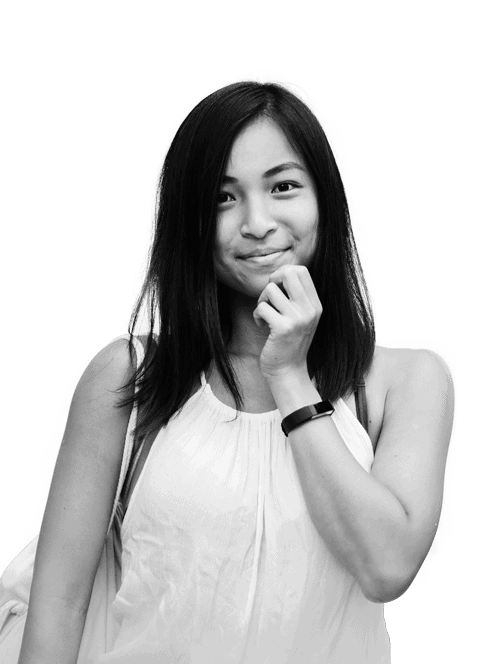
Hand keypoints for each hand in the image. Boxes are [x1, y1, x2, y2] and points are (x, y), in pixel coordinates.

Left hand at [253, 264, 322, 380]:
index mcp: (315, 305)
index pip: (301, 271)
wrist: (288, 371)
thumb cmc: (289, 343)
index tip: (277, 288)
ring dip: (262, 301)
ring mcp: (297, 319)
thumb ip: (296, 297)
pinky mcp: (282, 328)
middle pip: (288, 273)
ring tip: (265, 315)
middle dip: (273, 281)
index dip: (283, 273)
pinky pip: (262, 307)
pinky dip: (257, 316)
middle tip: (269, 297)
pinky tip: (262, 326)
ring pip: (270, 290)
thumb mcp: (301, 318)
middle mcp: (310, 310)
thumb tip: (279, 273)